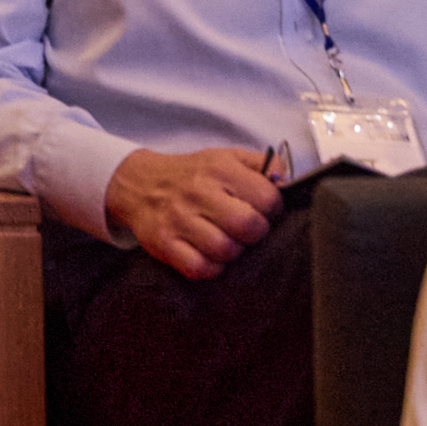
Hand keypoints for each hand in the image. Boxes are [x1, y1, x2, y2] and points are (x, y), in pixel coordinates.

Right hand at [103, 146, 285, 278]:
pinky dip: (211, 267)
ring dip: (233, 251)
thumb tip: (287, 180)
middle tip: (246, 230)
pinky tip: (209, 255)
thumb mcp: (226, 157)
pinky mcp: (164, 243)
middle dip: (255, 234)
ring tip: (226, 240)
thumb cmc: (192, 174)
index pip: (268, 198)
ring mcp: (179, 219)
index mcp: (220, 169)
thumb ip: (262, 164)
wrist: (139, 183)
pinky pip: (200, 268)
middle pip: (248, 226)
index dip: (272, 209)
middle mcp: (199, 192)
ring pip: (225, 250)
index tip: (263, 210)